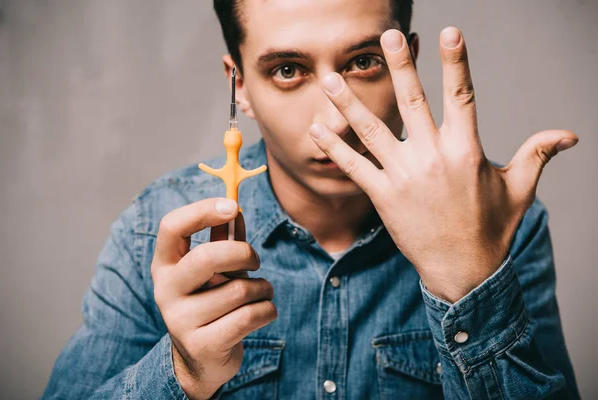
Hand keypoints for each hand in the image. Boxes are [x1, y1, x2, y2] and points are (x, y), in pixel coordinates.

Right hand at [151, 198, 276, 398]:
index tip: (232, 206)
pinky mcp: (202, 345)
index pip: (171, 226)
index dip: (202, 210)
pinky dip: (267, 310)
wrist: (200, 361)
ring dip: (262, 288)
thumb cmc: (211, 302)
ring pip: (238, 290)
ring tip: (261, 293)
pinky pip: (249, 316)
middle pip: (207, 256)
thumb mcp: (213, 270)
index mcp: (164, 265)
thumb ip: (223, 239)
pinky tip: (264, 311)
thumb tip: (236, 208)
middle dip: (243, 253)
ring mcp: (180, 320)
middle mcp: (165, 290)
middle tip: (255, 261)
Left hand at [309, 27, 577, 302]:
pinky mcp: (383, 197)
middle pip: (412, 102)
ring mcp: (404, 176)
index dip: (455, 62)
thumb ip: (537, 154)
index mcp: (466, 150)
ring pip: (372, 131)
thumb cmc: (492, 229)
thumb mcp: (520, 188)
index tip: (448, 31)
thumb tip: (570, 135)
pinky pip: (354, 167)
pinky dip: (334, 148)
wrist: (463, 271)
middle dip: (399, 67)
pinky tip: (315, 129)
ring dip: (349, 103)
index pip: (462, 95)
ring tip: (330, 77)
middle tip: (387, 36)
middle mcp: (433, 157)